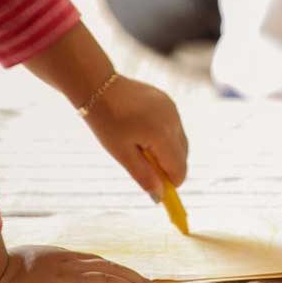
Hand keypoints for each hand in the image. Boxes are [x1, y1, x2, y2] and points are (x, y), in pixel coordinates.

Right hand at [0, 244, 165, 282]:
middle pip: (114, 272)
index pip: (106, 264)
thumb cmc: (3, 268)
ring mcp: (63, 279)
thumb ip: (55, 264)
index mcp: (65, 257)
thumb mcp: (35, 259)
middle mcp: (70, 265)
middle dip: (139, 282)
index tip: (146, 282)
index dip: (128, 273)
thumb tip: (69, 273)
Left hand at [80, 73, 189, 199]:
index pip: (179, 169)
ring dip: (167, 152)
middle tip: (146, 169)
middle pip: (183, 156)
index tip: (159, 191)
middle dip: (169, 167)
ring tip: (140, 148)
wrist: (99, 86)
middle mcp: (173, 121)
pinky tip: (142, 133)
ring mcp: (172, 109)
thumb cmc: (106, 122)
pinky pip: (174, 126)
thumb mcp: (122, 154)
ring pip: (179, 141)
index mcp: (162, 135)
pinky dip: (165, 137)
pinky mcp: (168, 102)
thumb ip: (144, 175)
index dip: (172, 183)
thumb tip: (160, 196)